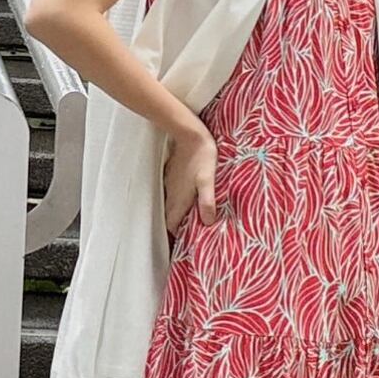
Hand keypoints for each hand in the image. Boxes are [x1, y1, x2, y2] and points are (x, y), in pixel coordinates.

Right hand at [163, 121, 218, 237]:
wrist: (190, 134)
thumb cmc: (202, 156)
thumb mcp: (208, 180)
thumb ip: (207, 201)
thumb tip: (207, 222)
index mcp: (180, 200)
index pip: (172, 226)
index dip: (177, 236)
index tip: (186, 243)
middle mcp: (172, 196)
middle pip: (170, 219)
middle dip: (178, 228)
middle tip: (190, 235)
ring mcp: (170, 186)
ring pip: (171, 207)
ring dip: (178, 215)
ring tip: (190, 221)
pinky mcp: (172, 177)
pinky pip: (173, 195)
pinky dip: (179, 202)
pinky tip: (188, 200)